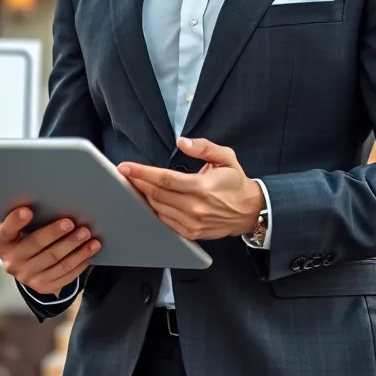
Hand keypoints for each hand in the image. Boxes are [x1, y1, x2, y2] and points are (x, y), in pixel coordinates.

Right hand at [0, 207, 100, 295]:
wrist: (23, 263)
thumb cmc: (20, 233)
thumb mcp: (11, 223)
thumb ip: (13, 208)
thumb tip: (26, 188)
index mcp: (2, 243)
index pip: (7, 231)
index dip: (16, 221)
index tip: (28, 210)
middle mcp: (12, 262)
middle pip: (36, 246)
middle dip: (55, 233)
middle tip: (72, 222)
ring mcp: (28, 277)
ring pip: (56, 262)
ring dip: (75, 248)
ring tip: (88, 235)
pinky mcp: (44, 286)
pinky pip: (66, 275)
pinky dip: (80, 262)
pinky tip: (90, 250)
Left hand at [119, 137, 262, 240]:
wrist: (250, 211)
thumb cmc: (236, 182)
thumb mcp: (226, 157)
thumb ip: (203, 147)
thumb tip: (181, 142)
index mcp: (202, 187)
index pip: (164, 179)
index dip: (141, 173)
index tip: (125, 167)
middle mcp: (196, 207)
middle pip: (157, 194)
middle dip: (138, 183)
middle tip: (126, 174)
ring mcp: (193, 223)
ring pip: (158, 208)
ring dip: (145, 196)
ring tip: (137, 184)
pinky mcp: (192, 233)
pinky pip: (166, 221)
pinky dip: (156, 209)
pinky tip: (152, 199)